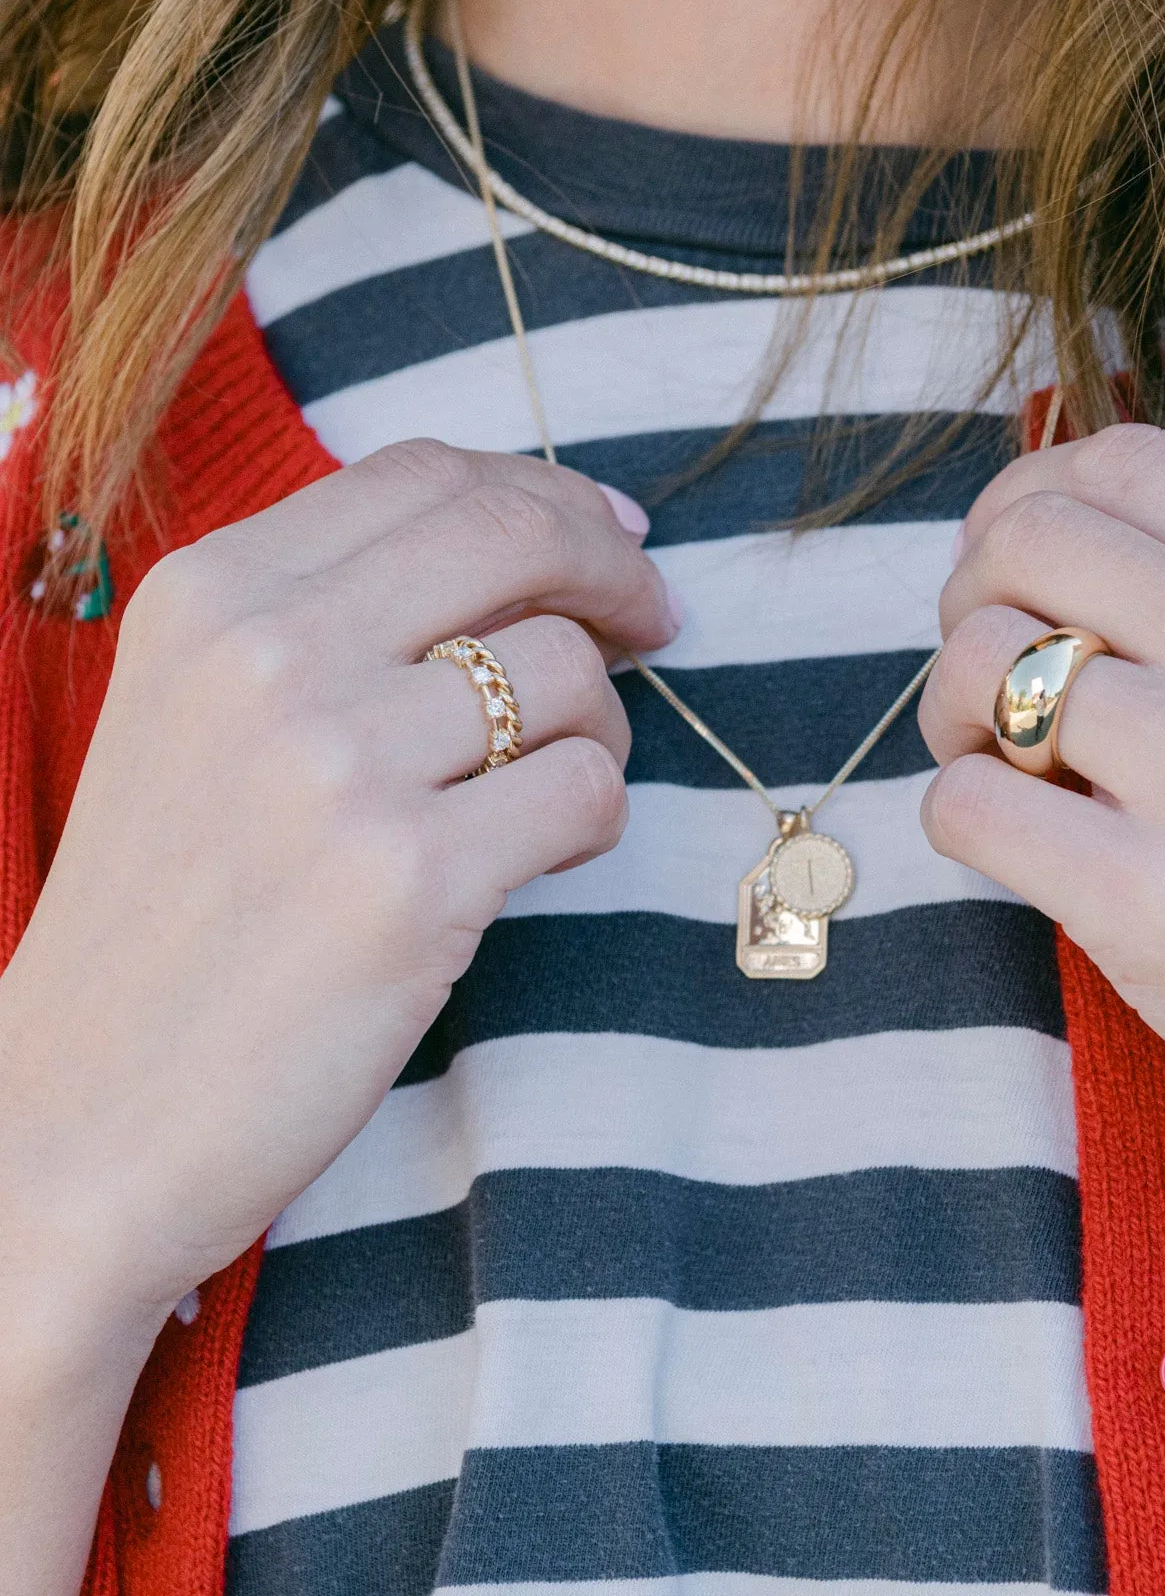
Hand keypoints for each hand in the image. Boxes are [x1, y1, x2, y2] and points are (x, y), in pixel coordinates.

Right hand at [0, 439, 674, 1328]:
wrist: (79, 1121)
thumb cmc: (168, 918)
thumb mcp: (196, 718)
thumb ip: (331, 618)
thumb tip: (533, 545)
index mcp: (207, 598)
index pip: (423, 475)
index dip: (547, 495)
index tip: (609, 538)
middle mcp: (267, 659)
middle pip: (513, 532)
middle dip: (613, 568)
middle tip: (653, 620)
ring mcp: (337, 769)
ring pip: (568, 669)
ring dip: (602, 722)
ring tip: (556, 784)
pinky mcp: (409, 884)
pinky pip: (587, 789)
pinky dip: (596, 817)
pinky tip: (544, 855)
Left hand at [919, 425, 1164, 1587]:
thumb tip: (1062, 542)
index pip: (1118, 459)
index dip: (1027, 505)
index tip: (1018, 577)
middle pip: (1026, 539)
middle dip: (970, 599)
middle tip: (992, 684)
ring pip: (978, 667)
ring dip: (955, 718)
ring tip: (1012, 773)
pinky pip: (967, 805)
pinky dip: (966, 821)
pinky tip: (1030, 854)